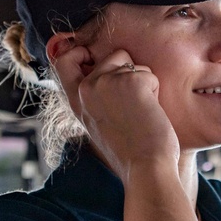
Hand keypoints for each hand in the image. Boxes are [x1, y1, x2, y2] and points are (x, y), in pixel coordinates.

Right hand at [52, 46, 179, 183]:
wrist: (145, 168)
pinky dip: (156, 91)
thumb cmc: (130, 153)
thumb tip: (106, 75)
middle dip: (130, 73)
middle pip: (112, 56)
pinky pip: (149, 75)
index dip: (79, 52)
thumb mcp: (99, 124)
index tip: (93, 57)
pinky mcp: (131, 81)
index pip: (64, 61)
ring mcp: (107, 82)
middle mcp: (87, 88)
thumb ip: (96, 100)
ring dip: (143, 82)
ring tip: (141, 112)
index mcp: (76, 101)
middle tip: (134, 106)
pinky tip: (150, 113)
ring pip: (132, 64)